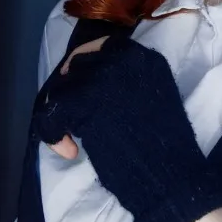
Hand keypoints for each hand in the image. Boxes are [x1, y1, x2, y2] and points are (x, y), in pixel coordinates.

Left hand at [32, 34, 221, 221]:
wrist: (170, 175)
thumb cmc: (160, 146)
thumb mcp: (151, 97)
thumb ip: (126, 81)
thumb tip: (85, 79)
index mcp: (144, 58)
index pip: (103, 46)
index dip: (84, 65)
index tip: (79, 85)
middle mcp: (124, 59)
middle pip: (78, 64)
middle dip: (69, 91)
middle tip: (72, 120)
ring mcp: (104, 77)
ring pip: (61, 88)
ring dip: (59, 116)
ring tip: (71, 139)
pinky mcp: (86, 101)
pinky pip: (51, 111)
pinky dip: (51, 133)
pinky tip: (69, 150)